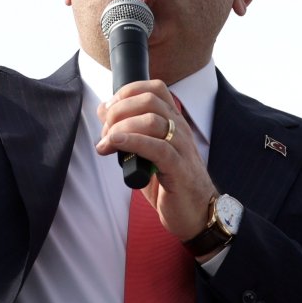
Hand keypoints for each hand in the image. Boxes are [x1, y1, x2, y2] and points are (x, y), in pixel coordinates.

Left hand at [96, 81, 217, 243]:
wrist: (197, 214)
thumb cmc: (170, 184)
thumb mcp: (146, 153)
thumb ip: (128, 131)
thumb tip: (104, 110)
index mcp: (174, 122)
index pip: (154, 88)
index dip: (127, 92)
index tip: (109, 108)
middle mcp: (180, 129)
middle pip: (148, 100)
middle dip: (119, 110)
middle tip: (105, 130)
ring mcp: (181, 147)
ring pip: (151, 120)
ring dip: (120, 127)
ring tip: (106, 143)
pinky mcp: (179, 168)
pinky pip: (156, 147)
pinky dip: (131, 142)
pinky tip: (114, 145)